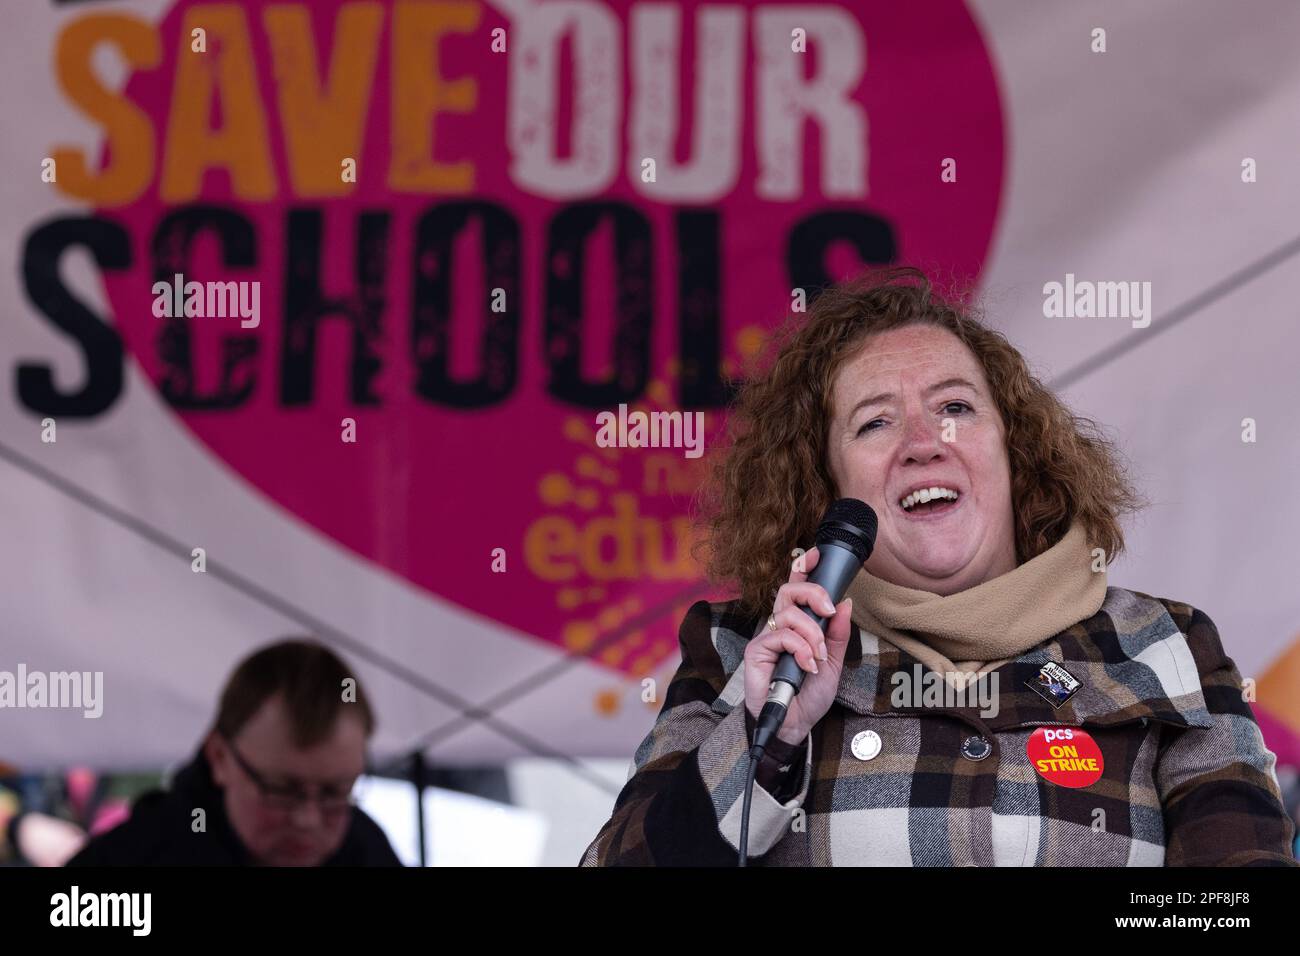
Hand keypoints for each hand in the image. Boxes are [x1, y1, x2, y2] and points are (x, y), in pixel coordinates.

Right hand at [743, 546, 853, 745]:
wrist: (795, 724)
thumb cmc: (809, 694)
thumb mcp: (834, 662)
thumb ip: (838, 634)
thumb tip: (846, 602)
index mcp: (797, 625)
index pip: (797, 589)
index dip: (804, 567)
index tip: (817, 554)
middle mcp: (779, 627)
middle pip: (788, 590)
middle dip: (813, 593)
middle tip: (828, 611)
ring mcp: (766, 638)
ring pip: (787, 612)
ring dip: (812, 633)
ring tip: (819, 656)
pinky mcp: (756, 651)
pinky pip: (781, 635)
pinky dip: (800, 648)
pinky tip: (807, 665)